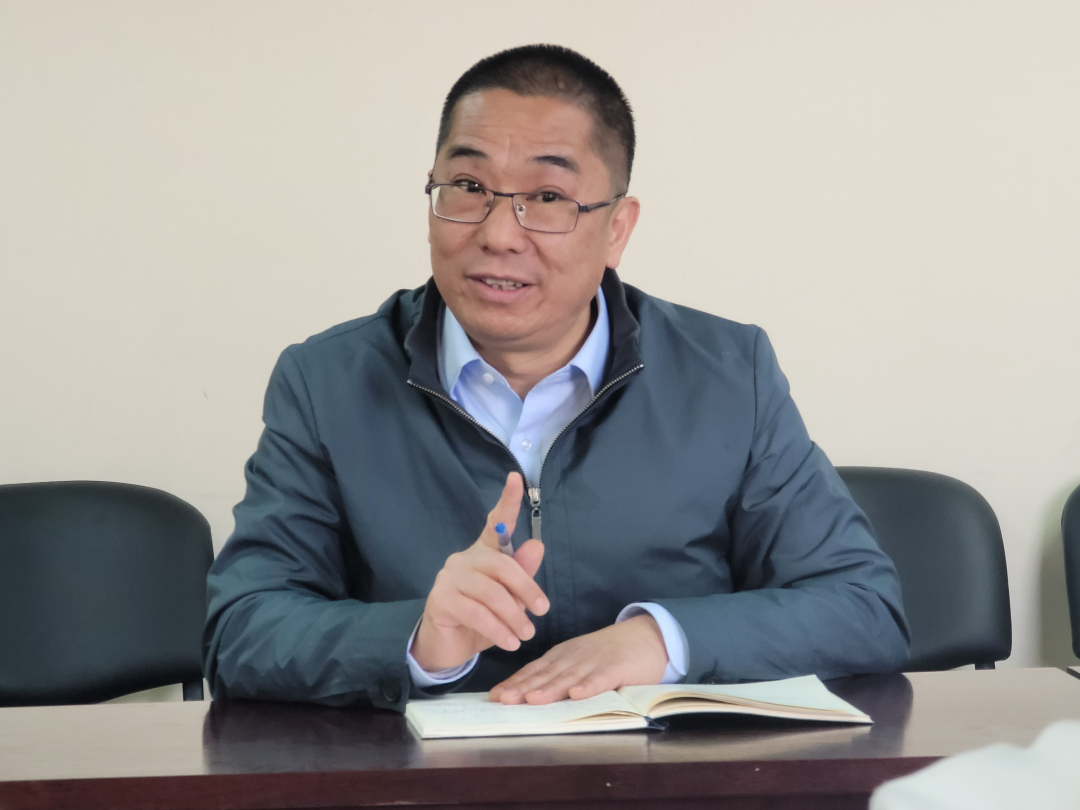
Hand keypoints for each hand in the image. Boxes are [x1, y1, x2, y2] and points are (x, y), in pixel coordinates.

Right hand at [411, 472, 547, 671]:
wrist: (448, 648)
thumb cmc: (481, 621)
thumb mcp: (508, 600)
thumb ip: (522, 575)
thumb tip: (538, 545)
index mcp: (483, 553)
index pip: (495, 523)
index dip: (507, 501)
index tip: (516, 478)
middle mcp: (464, 559)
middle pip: (501, 565)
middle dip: (526, 588)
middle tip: (543, 610)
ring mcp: (449, 578)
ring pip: (490, 592)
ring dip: (514, 616)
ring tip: (527, 634)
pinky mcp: (441, 600)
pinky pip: (476, 612)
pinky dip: (497, 629)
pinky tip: (509, 642)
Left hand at [488, 614, 667, 704]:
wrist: (645, 636)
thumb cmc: (606, 654)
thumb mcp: (577, 660)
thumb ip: (556, 675)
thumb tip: (524, 695)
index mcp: (561, 656)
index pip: (533, 670)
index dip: (514, 683)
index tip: (495, 696)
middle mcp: (573, 657)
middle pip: (546, 674)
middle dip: (523, 687)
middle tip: (504, 700)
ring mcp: (595, 661)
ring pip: (569, 677)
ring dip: (550, 688)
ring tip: (532, 699)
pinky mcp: (617, 667)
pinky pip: (601, 678)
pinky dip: (589, 686)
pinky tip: (577, 695)